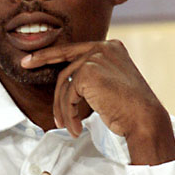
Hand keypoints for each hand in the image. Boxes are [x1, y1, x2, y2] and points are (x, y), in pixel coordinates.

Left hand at [21, 40, 174, 164]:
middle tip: (37, 90)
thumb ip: (93, 76)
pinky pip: (68, 95)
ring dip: (64, 110)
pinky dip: (69, 114)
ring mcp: (96, 57)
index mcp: (112, 47)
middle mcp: (104, 47)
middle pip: (66, 68)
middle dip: (52, 88)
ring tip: (70, 127)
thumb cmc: (131, 109)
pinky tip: (76, 127)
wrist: (145, 119)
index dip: (49, 55)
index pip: (74, 49)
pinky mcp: (88, 72)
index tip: (29, 60)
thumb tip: (68, 83)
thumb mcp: (112, 84)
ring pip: (65, 84)